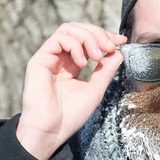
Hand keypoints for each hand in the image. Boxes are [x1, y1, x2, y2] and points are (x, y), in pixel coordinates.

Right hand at [16, 22, 125, 159]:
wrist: (52, 131)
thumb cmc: (71, 115)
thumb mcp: (96, 90)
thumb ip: (106, 70)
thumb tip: (118, 52)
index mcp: (71, 65)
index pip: (86, 39)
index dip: (104, 36)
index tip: (120, 41)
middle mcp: (59, 58)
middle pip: (78, 29)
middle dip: (98, 33)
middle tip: (110, 46)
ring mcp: (49, 58)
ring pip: (68, 29)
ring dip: (88, 38)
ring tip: (97, 57)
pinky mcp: (39, 60)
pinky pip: (59, 38)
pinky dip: (75, 45)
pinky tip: (83, 63)